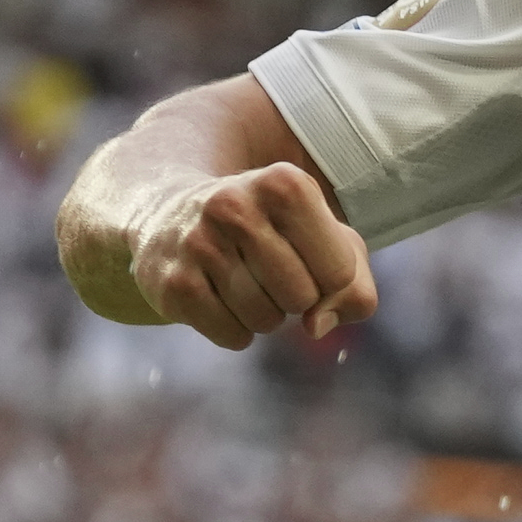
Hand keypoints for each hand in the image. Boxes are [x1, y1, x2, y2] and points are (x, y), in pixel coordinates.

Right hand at [128, 157, 378, 349]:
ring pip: (268, 321)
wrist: (169, 213)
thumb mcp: (322, 236)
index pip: (340, 271)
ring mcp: (198, 244)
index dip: (332, 279)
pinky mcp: (173, 284)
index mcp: (284, 184)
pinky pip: (233, 337)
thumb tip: (317, 326)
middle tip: (269, 269)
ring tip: (242, 278)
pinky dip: (236, 330)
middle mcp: (235, 206)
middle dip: (297, 297)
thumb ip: (353, 284)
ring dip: (266, 314)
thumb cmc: (268, 228)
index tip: (307, 257)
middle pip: (303, 299)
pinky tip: (218, 295)